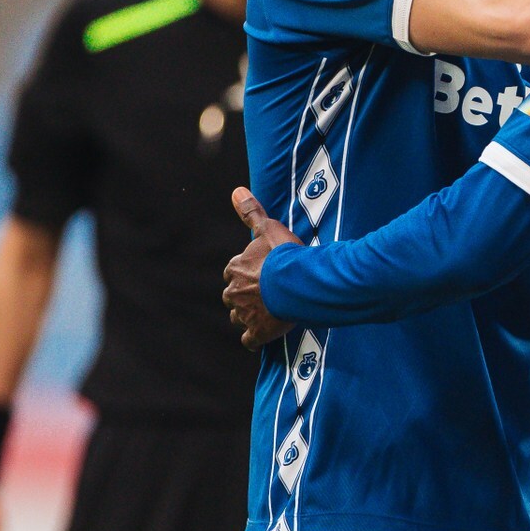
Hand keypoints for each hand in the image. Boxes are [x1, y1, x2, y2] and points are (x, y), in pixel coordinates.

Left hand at [224, 187, 299, 351]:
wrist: (298, 282)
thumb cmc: (284, 255)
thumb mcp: (268, 228)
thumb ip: (251, 212)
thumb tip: (236, 190)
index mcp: (236, 269)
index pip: (232, 272)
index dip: (244, 273)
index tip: (258, 273)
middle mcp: (235, 292)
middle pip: (232, 296)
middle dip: (243, 296)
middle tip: (263, 293)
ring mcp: (245, 314)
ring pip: (238, 317)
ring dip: (248, 316)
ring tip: (265, 313)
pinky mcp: (258, 332)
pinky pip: (250, 340)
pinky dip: (255, 338)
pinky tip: (263, 336)